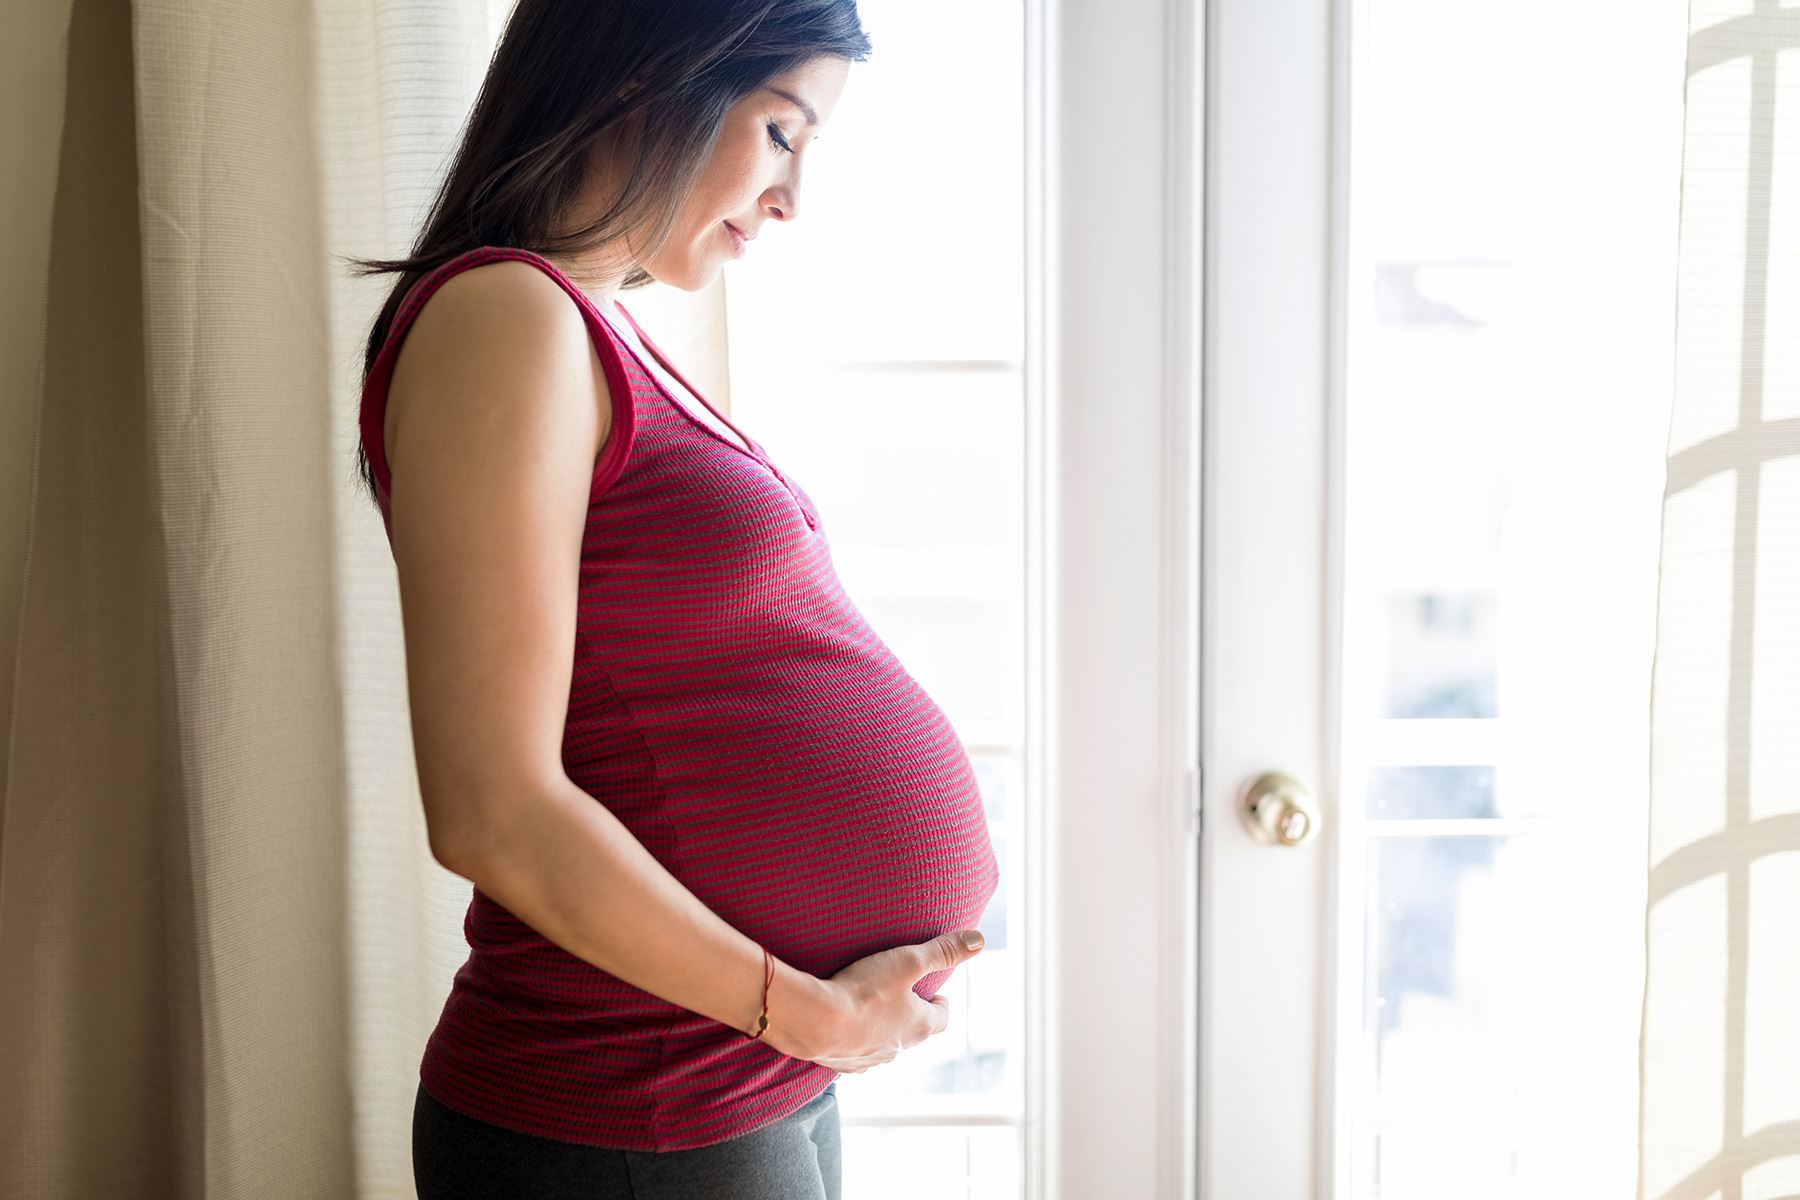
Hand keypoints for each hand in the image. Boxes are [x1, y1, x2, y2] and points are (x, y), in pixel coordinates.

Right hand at [771, 930, 985, 1073]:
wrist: (815, 1023)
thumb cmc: (865, 991)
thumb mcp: (908, 961)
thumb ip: (942, 950)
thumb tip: (978, 939)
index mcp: (920, 1026)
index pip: (942, 1018)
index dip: (940, 1004)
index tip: (935, 993)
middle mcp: (900, 1049)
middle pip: (913, 1032)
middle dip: (910, 1014)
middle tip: (901, 995)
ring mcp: (871, 1060)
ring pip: (884, 1045)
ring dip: (882, 1029)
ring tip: (870, 1008)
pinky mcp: (843, 1064)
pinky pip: (856, 1054)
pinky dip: (855, 1041)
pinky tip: (843, 1027)